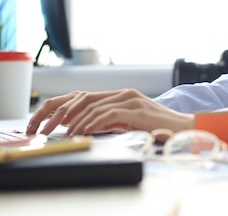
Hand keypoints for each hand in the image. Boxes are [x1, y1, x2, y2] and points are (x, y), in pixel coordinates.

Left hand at [25, 89, 194, 136]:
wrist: (184, 128)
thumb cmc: (158, 129)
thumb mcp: (129, 123)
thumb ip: (110, 121)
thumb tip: (86, 126)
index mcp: (120, 96)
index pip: (84, 97)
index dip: (63, 108)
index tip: (46, 121)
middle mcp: (123, 93)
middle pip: (83, 99)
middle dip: (60, 113)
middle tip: (43, 128)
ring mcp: (130, 99)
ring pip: (93, 106)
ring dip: (74, 121)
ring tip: (61, 133)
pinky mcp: (136, 109)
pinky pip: (108, 114)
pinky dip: (92, 123)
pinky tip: (83, 131)